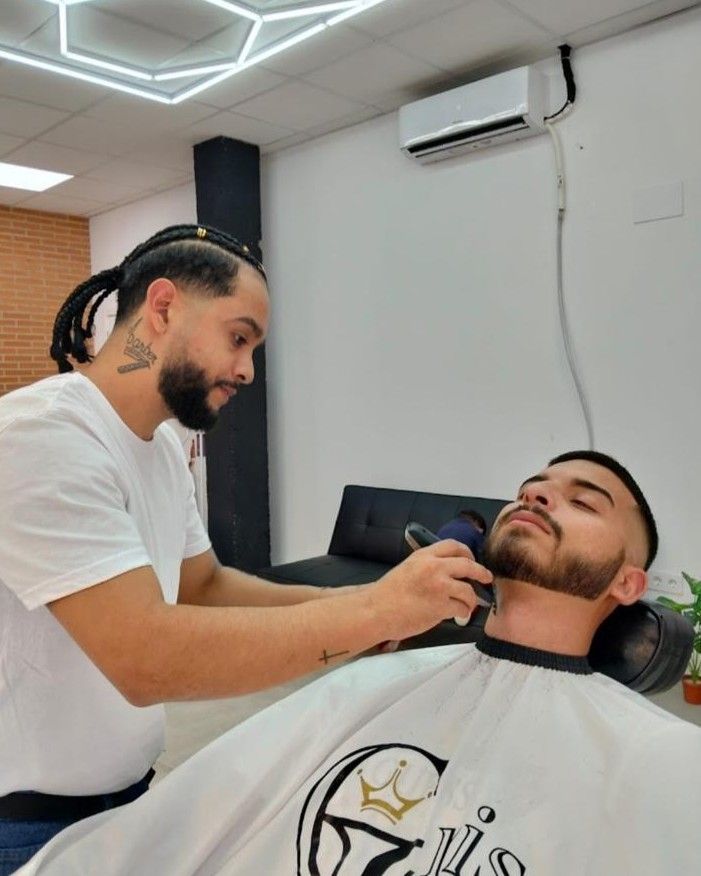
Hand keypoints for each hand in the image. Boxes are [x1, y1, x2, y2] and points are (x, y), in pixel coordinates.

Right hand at [367, 540, 492, 642]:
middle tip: (486, 578)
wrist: (376, 610)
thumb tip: (449, 572)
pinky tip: (458, 616)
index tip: (471, 559)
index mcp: (424, 555)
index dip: (467, 552)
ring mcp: (439, 587)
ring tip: (467, 606)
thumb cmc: (388, 593)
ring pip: (468, 590)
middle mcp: (434, 567)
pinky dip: (463, 614)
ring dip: (471, 600)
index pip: (453, 545)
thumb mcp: (408, 568)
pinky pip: (462, 608)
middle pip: (468, 565)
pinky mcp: (441, 606)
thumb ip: (428, 566)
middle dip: (481, 572)